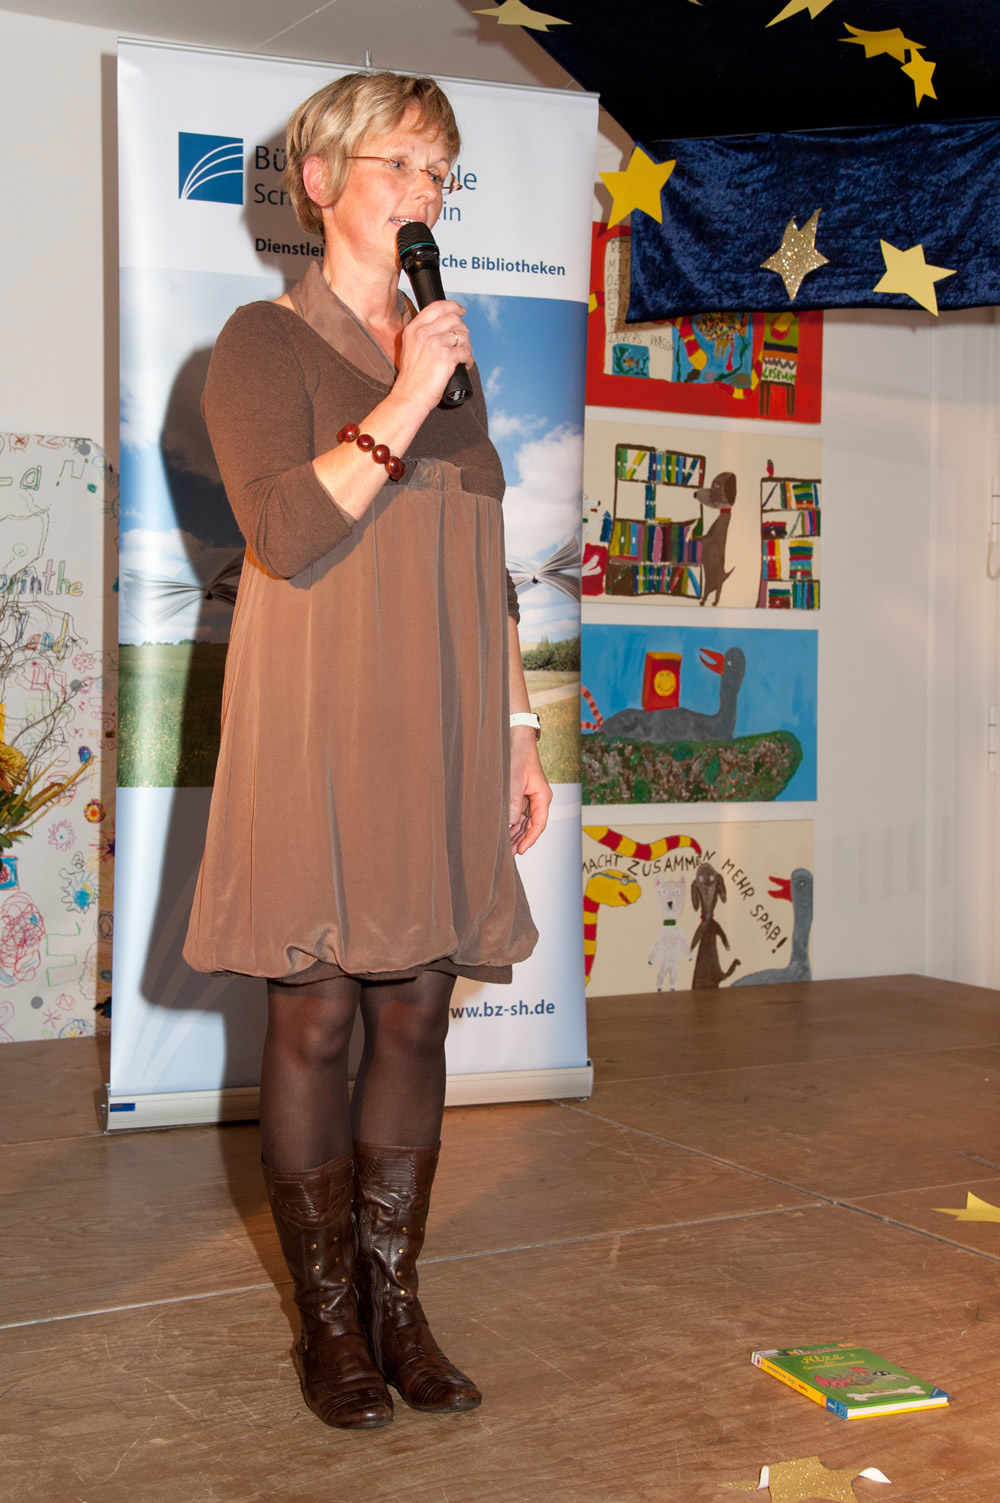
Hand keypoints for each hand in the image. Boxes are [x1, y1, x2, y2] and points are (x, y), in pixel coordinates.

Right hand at [394, 299, 470, 412]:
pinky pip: (466, 352)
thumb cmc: (412, 377)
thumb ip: (423, 333)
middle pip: (453, 319)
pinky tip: (465, 364)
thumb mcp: (410, 347)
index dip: (453, 306)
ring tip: (463, 355)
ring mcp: (435, 344)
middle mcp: (424, 333)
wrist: (410, 395)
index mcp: (414, 328)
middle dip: (463, 329)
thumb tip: (445, 326)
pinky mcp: (446, 357)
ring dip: (467, 345)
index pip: (437, 306)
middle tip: (463, 341)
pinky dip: (469, 359)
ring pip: (462, 335)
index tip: (461, 310)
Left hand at [509, 727, 551, 854]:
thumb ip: (514, 800)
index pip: (539, 824)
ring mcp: (530, 797)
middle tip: (509, 854)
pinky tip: (504, 831)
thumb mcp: (515, 778)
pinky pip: (519, 813)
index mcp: (543, 796)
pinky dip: (512, 823)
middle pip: (532, 825)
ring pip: (525, 821)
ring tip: (506, 847)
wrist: (516, 738)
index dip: (530, 839)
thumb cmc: (519, 755)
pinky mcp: (522, 794)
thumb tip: (511, 821)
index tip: (521, 850)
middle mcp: (539, 799)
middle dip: (521, 839)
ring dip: (516, 833)